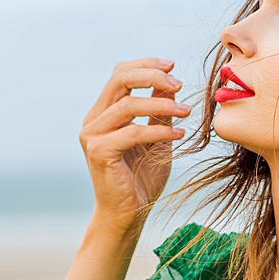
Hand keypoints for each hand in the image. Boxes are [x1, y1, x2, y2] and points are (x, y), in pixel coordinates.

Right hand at [79, 58, 190, 229]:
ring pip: (128, 104)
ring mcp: (92, 135)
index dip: (146, 65)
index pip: (120, 74)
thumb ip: (158, 111)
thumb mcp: (156, 136)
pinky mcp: (98, 151)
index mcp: (103, 112)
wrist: (128, 214)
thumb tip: (170, 83)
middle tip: (179, 84)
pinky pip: (132, 132)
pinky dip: (159, 130)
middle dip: (152, 75)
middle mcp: (93, 120)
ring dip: (162, 104)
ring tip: (186, 111)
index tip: (173, 66)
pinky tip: (179, 133)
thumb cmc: (141, 178)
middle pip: (119, 79)